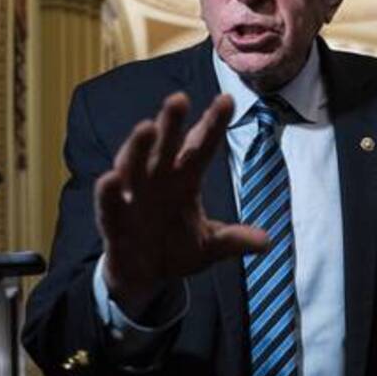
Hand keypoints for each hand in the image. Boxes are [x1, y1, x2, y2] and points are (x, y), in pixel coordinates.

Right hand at [97, 92, 267, 318]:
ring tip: (146, 127)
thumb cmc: (175, 249)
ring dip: (139, 147)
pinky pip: (109, 204)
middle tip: (179, 99)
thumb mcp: (209, 246)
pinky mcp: (113, 220)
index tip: (227, 100)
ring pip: (134, 166)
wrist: (143, 276)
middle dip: (171, 124)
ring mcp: (133, 197)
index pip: (201, 147)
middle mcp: (157, 180)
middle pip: (165, 147)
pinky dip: (108, 192)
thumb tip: (267, 242)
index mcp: (184, 180)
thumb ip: (234, 239)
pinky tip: (111, 179)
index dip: (212, 124)